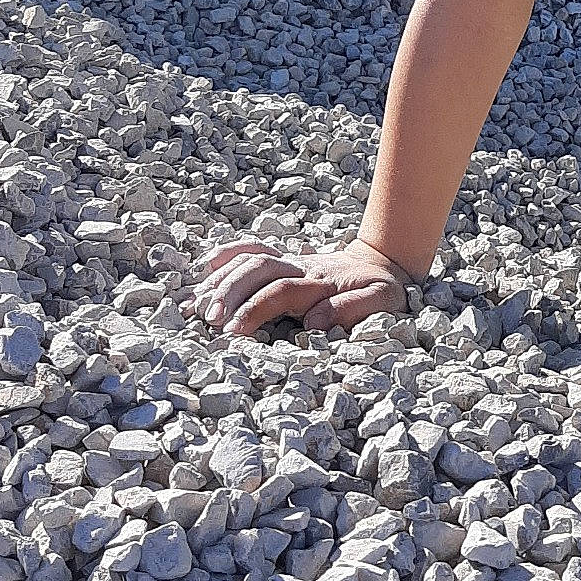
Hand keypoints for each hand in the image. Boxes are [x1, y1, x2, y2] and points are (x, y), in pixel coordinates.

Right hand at [196, 236, 411, 336]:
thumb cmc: (382, 289)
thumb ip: (352, 308)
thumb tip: (313, 321)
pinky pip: (252, 249)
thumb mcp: (383, 301)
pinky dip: (228, 254)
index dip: (254, 309)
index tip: (232, 331)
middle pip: (258, 270)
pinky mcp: (283, 259)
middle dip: (230, 292)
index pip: (280, 292)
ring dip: (222, 279)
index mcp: (320, 282)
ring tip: (197, 303)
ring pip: (250, 259)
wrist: (382, 263)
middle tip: (210, 319)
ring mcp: (290, 261)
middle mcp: (300, 267)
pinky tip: (205, 267)